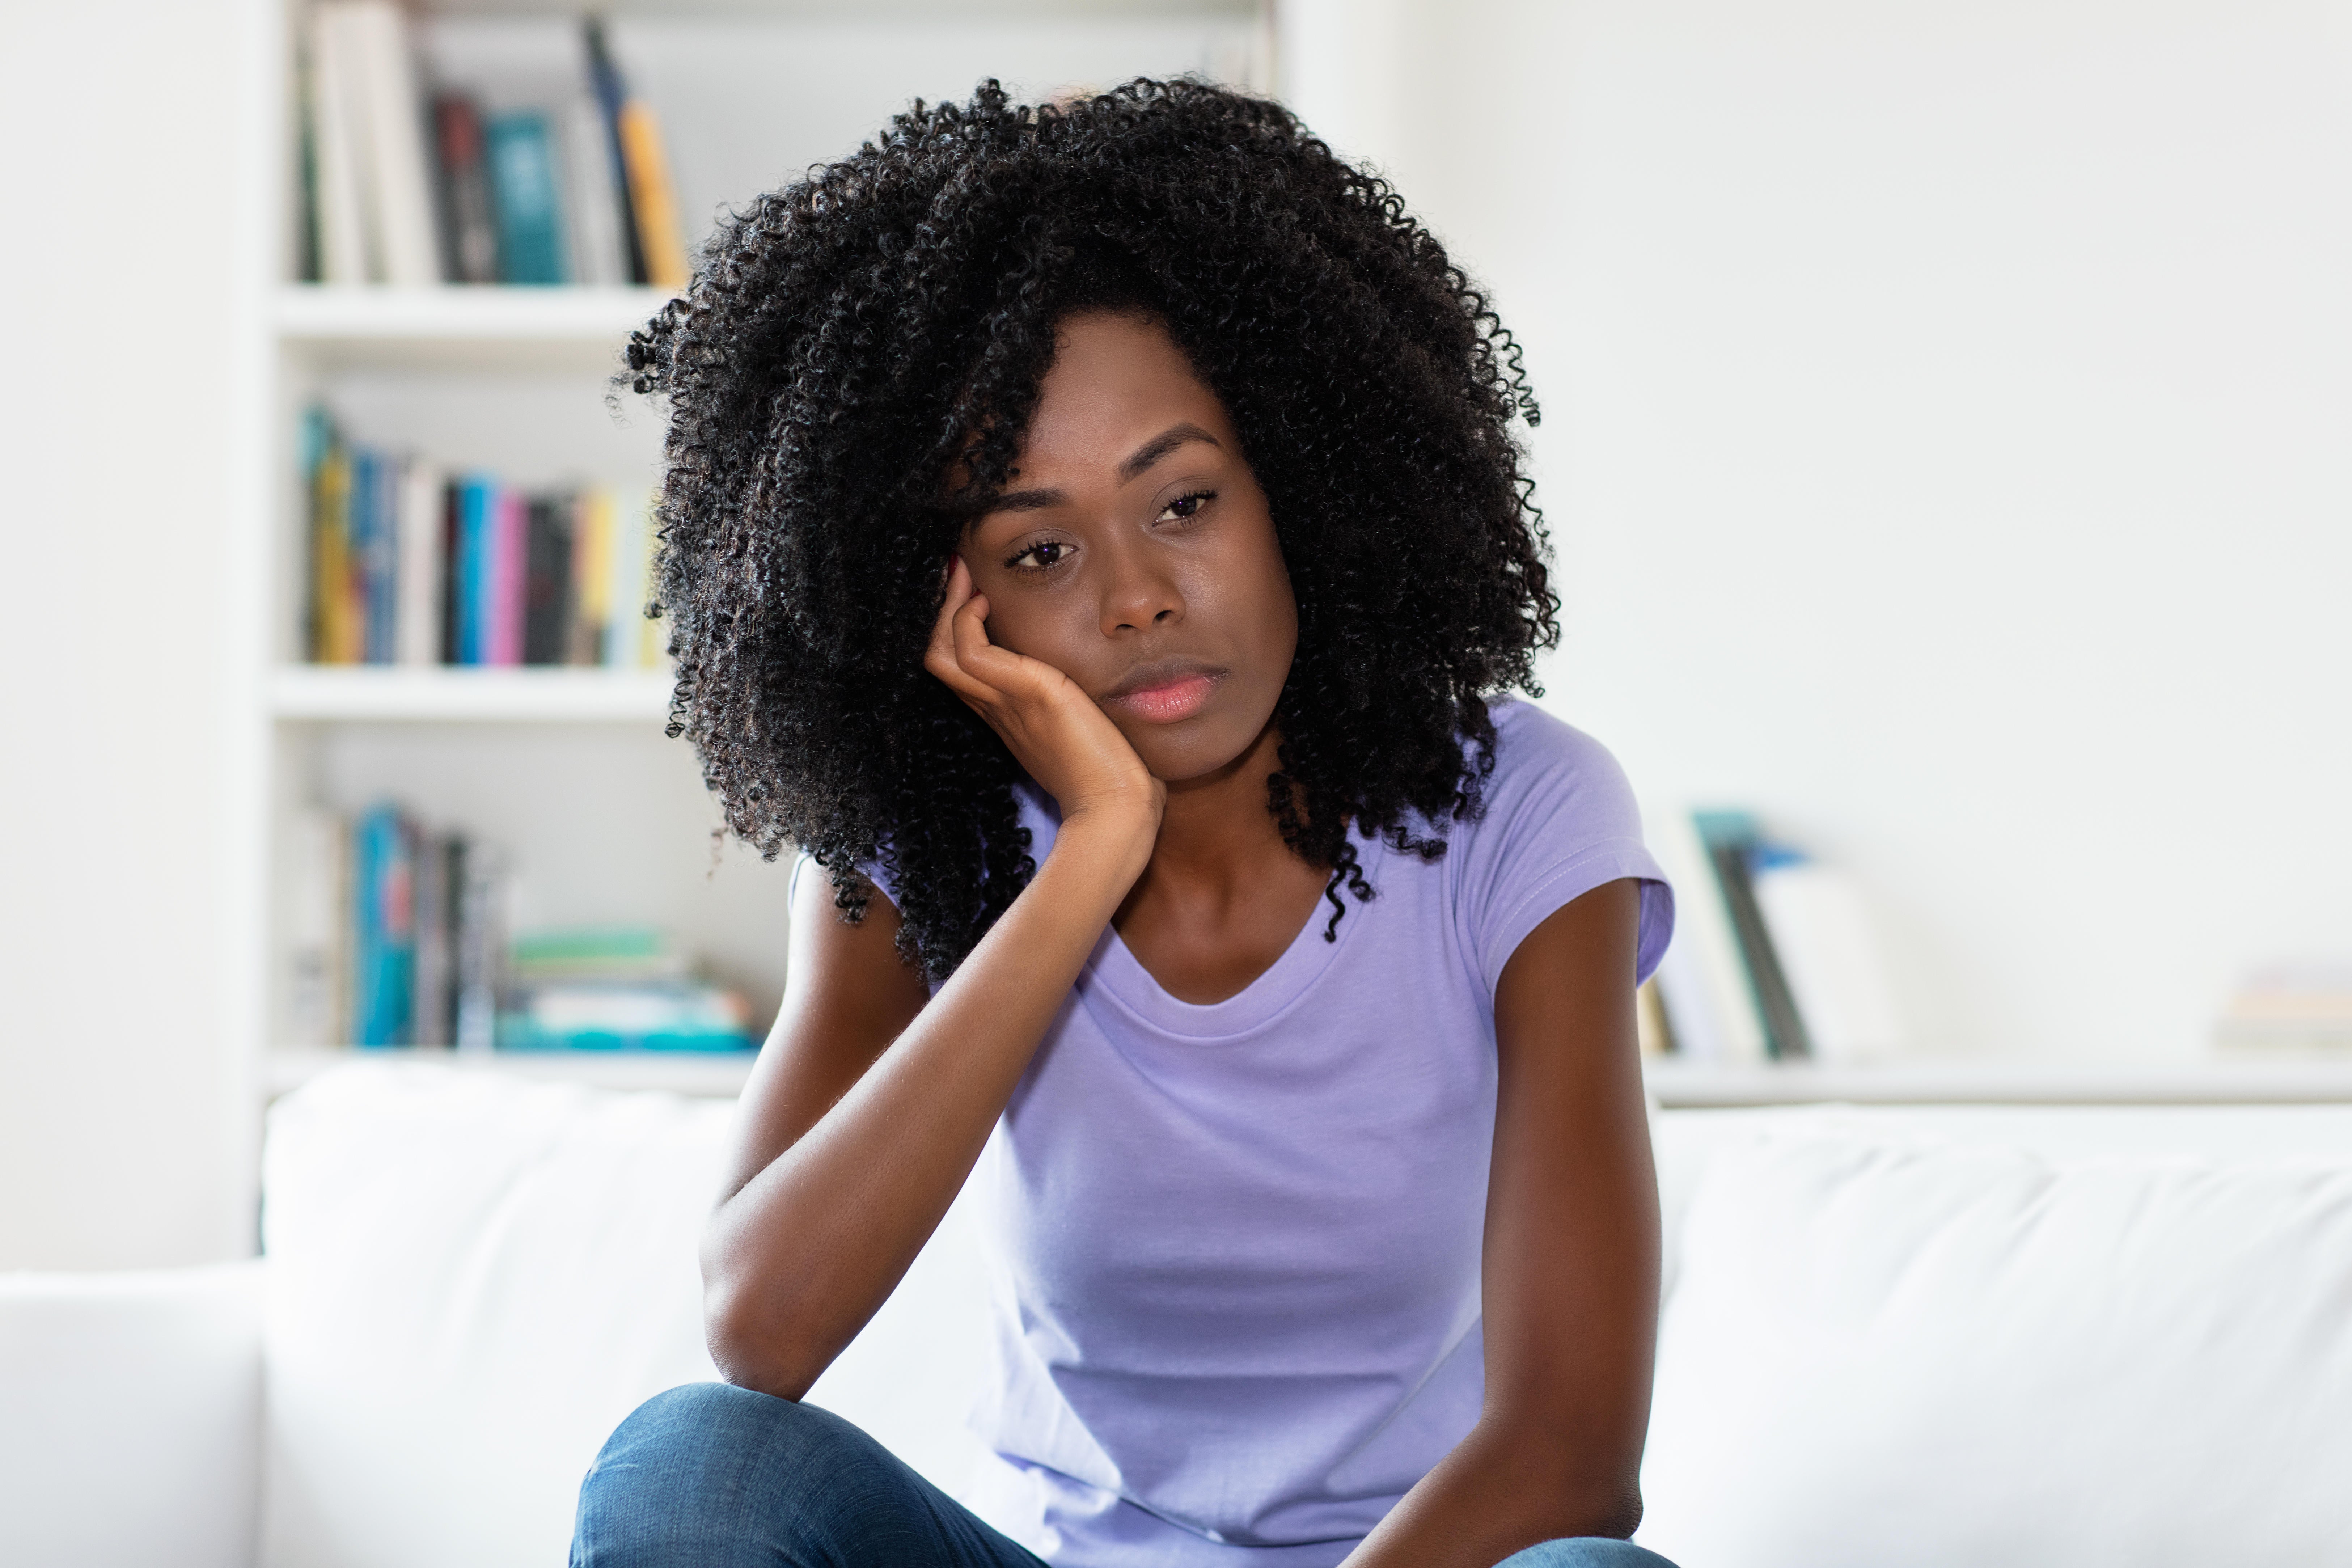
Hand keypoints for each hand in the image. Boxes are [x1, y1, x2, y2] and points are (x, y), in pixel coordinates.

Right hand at [925, 557, 1164, 843]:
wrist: (1118, 810)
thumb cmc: (1114, 778)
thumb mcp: (1088, 730)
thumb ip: (1080, 707)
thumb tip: (1098, 689)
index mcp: (1010, 717)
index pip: (965, 669)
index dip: (957, 631)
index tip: (971, 594)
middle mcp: (998, 709)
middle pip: (940, 658)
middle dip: (940, 611)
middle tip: (955, 572)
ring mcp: (1006, 703)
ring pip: (941, 653)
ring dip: (946, 608)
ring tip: (962, 574)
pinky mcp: (1028, 693)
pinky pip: (970, 652)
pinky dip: (966, 621)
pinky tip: (985, 601)